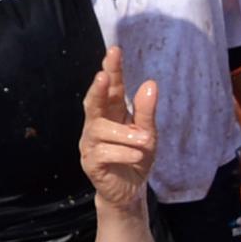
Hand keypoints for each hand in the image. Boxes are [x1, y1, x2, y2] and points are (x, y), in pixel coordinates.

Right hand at [78, 51, 158, 208]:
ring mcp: (90, 143)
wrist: (130, 190)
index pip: (111, 87)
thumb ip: (146, 111)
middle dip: (98, 88)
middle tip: (103, 75)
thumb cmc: (136, 156)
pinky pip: (102, 152)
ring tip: (145, 140)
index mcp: (112, 112)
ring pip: (100, 130)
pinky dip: (122, 152)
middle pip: (93, 102)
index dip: (112, 69)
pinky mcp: (90, 162)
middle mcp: (97, 124)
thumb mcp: (148, 133)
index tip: (114, 51)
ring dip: (124, 133)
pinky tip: (135, 154)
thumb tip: (150, 83)